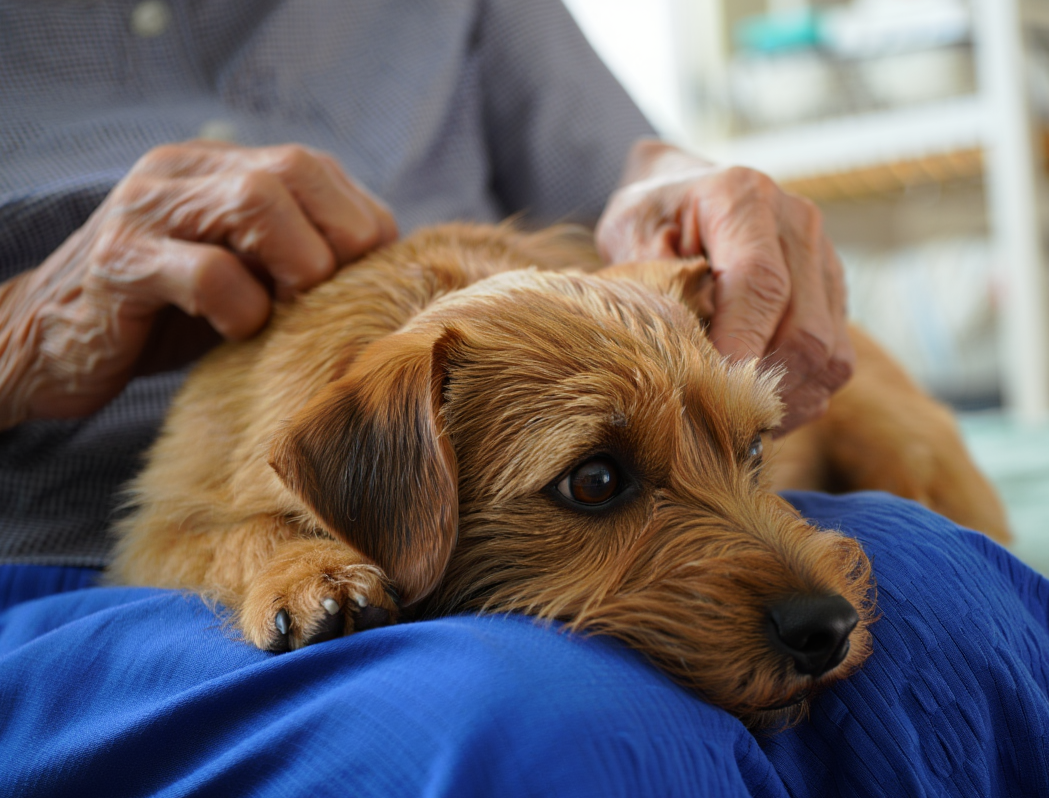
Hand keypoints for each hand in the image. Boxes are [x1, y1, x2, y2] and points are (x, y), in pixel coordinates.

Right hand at [0, 141, 396, 429]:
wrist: (51, 343)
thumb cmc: (164, 316)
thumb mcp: (239, 274)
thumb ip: (293, 255)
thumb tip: (385, 270)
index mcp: (215, 169)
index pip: (314, 165)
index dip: (359, 220)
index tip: (369, 276)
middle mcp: (180, 174)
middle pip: (293, 170)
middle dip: (339, 237)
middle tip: (338, 294)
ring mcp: (146, 212)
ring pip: (254, 202)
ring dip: (299, 263)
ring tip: (295, 306)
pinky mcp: (119, 264)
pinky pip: (207, 273)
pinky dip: (243, 307)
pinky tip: (239, 331)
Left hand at [595, 139, 852, 434]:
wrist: (686, 194)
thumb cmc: (652, 218)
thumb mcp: (629, 232)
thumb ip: (651, 281)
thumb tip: (678, 349)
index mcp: (743, 198)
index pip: (759, 282)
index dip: (741, 344)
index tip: (713, 389)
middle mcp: (797, 225)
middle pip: (804, 330)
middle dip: (764, 386)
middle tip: (719, 418)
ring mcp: (825, 260)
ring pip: (829, 355)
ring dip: (787, 400)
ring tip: (740, 420)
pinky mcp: (835, 294)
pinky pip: (836, 363)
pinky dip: (802, 396)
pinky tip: (761, 406)